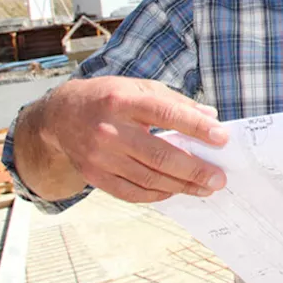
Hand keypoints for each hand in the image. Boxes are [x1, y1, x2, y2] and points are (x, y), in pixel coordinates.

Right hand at [19, 76, 228, 203]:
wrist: (60, 116)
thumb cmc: (108, 97)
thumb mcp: (139, 87)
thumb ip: (175, 102)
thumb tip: (210, 116)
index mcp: (124, 101)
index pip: (166, 114)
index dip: (196, 127)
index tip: (222, 137)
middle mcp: (110, 130)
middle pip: (159, 155)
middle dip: (194, 169)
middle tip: (218, 178)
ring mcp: (100, 156)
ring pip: (148, 178)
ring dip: (181, 186)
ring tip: (205, 188)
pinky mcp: (95, 176)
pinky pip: (131, 192)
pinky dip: (156, 195)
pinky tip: (175, 191)